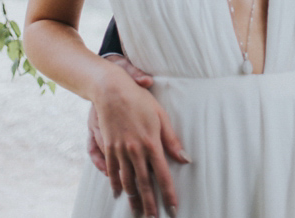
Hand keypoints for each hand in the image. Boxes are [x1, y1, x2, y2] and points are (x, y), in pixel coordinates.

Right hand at [92, 60, 188, 216]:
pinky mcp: (108, 146)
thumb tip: (185, 159)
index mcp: (151, 144)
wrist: (111, 90)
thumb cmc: (138, 100)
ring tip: (137, 212)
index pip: (163, 176)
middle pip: (144, 184)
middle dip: (150, 205)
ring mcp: (120, 150)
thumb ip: (172, 140)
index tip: (173, 209)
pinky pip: (112, 171)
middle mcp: (135, 151)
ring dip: (133, 199)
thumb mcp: (160, 116)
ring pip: (127, 181)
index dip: (168, 195)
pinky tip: (118, 194)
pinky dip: (115, 184)